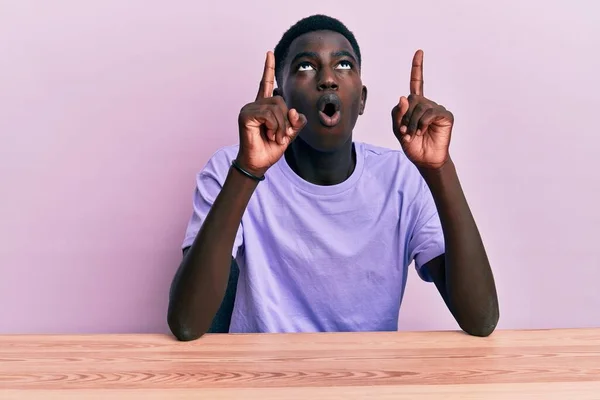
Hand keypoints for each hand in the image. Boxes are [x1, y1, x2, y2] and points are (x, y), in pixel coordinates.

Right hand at [236, 51, 306, 176]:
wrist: (259, 163)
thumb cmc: (270, 148)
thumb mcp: (289, 134)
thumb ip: (295, 122)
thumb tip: (294, 111)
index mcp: (264, 107)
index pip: (266, 83)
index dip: (268, 68)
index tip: (269, 53)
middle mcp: (255, 104)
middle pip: (280, 100)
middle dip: (286, 120)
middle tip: (280, 136)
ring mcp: (249, 108)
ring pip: (276, 108)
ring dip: (281, 126)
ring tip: (274, 137)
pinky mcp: (246, 115)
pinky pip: (269, 114)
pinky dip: (274, 126)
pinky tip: (268, 135)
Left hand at [391, 50, 453, 169]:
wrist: (425, 159)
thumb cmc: (412, 145)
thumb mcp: (398, 130)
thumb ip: (397, 114)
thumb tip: (404, 96)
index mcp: (415, 105)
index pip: (417, 83)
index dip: (417, 67)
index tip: (419, 52)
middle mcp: (426, 104)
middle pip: (411, 100)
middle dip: (405, 117)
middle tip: (406, 132)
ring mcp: (437, 108)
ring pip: (420, 106)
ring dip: (413, 122)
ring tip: (414, 134)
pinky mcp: (445, 115)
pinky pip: (430, 113)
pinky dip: (423, 123)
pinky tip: (423, 131)